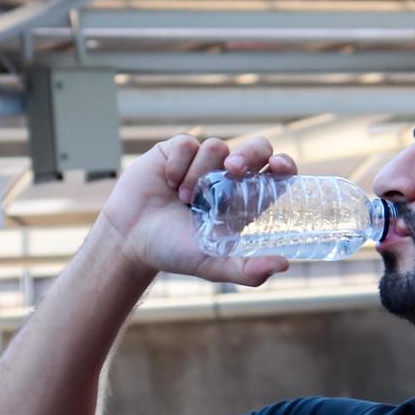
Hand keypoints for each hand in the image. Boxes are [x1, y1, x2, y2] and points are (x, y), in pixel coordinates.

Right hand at [98, 134, 296, 285]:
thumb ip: (246, 270)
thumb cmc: (172, 252)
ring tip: (182, 198)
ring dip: (199, 173)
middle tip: (232, 169)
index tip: (279, 167)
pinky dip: (178, 164)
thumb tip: (284, 265)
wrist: (130, 239)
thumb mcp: (212, 264)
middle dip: (249, 154)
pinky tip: (167, 183)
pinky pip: (187, 144)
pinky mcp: (175, 151)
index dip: (283, 165)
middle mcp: (226, 178)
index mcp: (243, 200)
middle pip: (256, 147)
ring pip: (216, 147)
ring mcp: (202, 162)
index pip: (274, 174)